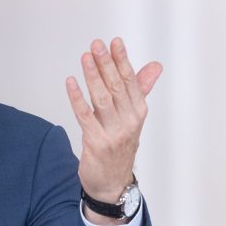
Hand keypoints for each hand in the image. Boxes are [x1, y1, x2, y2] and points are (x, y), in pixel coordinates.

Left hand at [65, 38, 161, 222]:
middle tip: (96, 45)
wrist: (112, 183)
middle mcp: (129, 121)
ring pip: (102, 99)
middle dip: (106, 64)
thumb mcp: (131, 118)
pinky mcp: (96, 142)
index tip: (114, 42)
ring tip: (85, 57)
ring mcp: (113, 132)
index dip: (122, 60)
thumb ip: (139, 90)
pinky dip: (77, 97)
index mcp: (138, 112)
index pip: (131, 81)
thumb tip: (155, 66)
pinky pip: (85, 116)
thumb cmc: (119, 146)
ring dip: (93, 76)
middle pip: (117, 87)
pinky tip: (71, 82)